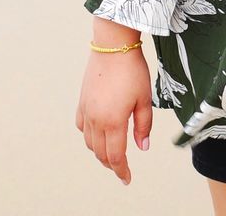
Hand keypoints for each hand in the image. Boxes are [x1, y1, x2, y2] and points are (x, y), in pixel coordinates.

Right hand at [75, 48, 152, 185]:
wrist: (113, 46)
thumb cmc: (132, 69)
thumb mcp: (144, 98)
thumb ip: (143, 125)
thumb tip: (142, 147)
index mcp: (113, 122)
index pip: (115, 156)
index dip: (122, 171)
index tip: (127, 178)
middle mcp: (96, 120)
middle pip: (101, 153)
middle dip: (112, 164)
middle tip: (122, 167)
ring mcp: (87, 111)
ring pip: (90, 142)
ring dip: (100, 151)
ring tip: (112, 152)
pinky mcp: (82, 101)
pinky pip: (82, 127)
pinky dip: (89, 136)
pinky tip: (97, 134)